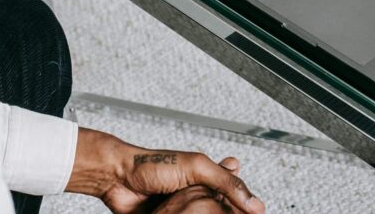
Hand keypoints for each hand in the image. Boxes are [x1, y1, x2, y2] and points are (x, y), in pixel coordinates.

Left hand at [66, 128, 264, 213]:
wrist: (117, 179)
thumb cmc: (151, 164)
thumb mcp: (196, 167)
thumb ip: (226, 182)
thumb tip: (254, 203)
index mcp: (207, 174)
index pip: (235, 192)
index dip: (246, 204)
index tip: (257, 213)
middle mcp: (197, 192)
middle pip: (222, 210)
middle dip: (229, 212)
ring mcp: (183, 209)